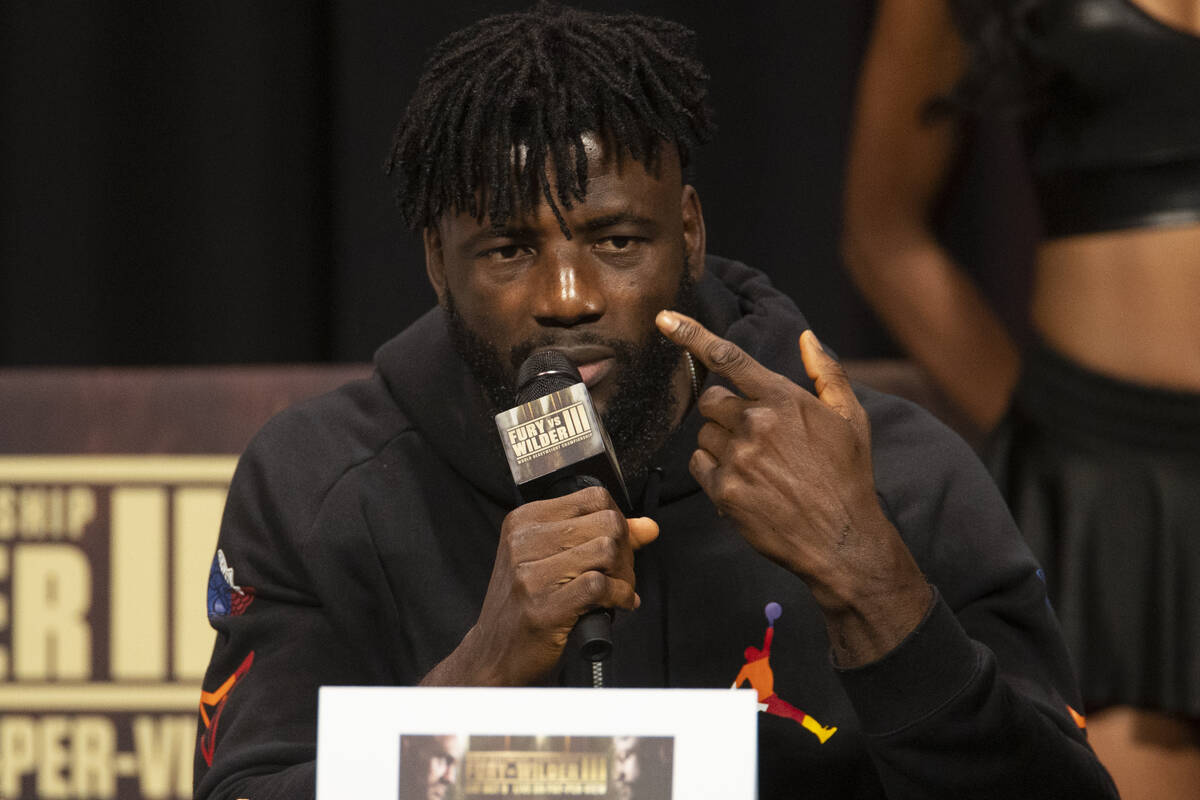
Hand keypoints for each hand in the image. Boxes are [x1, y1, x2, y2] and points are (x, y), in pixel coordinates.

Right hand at [421, 486, 658, 685]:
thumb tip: (648, 527)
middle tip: (621, 575)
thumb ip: (600, 538)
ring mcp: (530, 574)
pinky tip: (616, 605)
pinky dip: (620, 596)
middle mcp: (523, 541)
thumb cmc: (527, 607)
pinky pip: (601, 586)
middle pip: (607, 522)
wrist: (495, 656)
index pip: (594, 498)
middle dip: (626, 551)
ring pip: (607, 551)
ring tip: (617, 591)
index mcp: (524, 520)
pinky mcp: (543, 606)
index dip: (619, 521)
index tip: (620, 545)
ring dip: (625, 576)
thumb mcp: (554, 561)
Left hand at [656, 310, 929, 664]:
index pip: (728, 357)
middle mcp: (755, 424)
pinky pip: (698, 466)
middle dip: (723, 412)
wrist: (841, 539)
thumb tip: (806, 338)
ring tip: (755, 464)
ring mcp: (737, 459)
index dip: (691, 335)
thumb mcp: (851, 419)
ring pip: (702, 434)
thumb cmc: (848, 476)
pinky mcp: (724, 491)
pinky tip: (743, 483)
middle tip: (751, 434)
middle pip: (710, 400)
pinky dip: (713, 471)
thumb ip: (827, 374)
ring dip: (720, 444)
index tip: (664, 320)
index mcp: (783, 399)